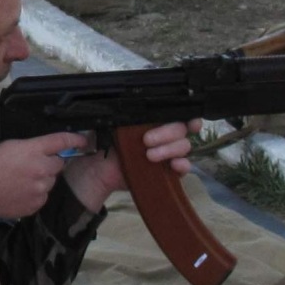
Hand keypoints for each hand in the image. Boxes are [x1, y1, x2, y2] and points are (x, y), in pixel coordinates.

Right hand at [0, 132, 85, 237]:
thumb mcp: (7, 146)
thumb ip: (30, 147)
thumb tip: (44, 150)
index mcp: (32, 150)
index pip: (61, 141)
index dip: (74, 140)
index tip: (82, 141)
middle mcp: (41, 169)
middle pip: (58, 164)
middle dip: (49, 163)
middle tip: (30, 165)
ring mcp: (40, 189)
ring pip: (50, 181)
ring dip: (42, 179)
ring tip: (21, 181)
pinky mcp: (37, 203)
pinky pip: (43, 195)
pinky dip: (35, 193)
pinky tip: (19, 192)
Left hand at [65, 119, 197, 211]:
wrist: (97, 171)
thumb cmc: (102, 144)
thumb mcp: (107, 124)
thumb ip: (116, 114)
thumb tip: (112, 113)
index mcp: (151, 120)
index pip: (176, 112)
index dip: (187, 113)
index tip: (187, 118)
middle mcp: (163, 134)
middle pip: (181, 128)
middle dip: (167, 133)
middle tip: (146, 140)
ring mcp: (166, 153)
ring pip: (184, 146)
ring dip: (169, 149)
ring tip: (149, 155)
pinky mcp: (167, 171)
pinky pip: (184, 167)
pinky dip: (183, 165)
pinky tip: (173, 165)